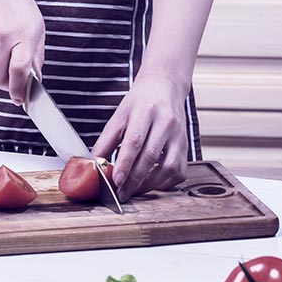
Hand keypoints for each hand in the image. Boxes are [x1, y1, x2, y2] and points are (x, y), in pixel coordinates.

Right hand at [0, 0, 45, 104]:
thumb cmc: (19, 3)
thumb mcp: (37, 27)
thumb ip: (36, 55)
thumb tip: (35, 80)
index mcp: (24, 35)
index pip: (19, 71)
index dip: (18, 90)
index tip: (19, 99)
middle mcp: (3, 38)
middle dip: (5, 86)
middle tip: (11, 84)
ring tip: (3, 57)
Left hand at [92, 72, 189, 201]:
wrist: (165, 87)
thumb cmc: (140, 102)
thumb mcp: (119, 115)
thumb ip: (107, 140)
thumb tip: (95, 163)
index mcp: (146, 112)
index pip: (135, 141)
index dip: (125, 163)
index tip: (116, 181)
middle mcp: (166, 123)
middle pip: (150, 156)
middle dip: (134, 179)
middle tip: (121, 194)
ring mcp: (179, 135)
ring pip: (169, 167)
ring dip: (150, 184)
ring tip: (134, 191)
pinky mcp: (186, 145)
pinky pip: (179, 171)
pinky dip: (166, 182)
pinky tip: (152, 183)